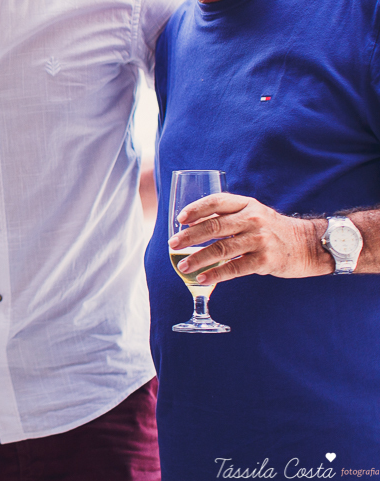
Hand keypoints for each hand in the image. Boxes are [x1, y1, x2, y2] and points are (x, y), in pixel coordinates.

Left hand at [170, 192, 331, 282]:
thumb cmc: (271, 229)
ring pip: (222, 248)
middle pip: (215, 226)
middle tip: (172, 244)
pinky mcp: (266, 260)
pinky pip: (235, 268)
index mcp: (246, 204)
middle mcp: (253, 219)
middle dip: (190, 236)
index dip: (196, 209)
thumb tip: (189, 226)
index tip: (180, 219)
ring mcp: (260, 240)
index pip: (217, 201)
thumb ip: (227, 215)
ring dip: (198, 258)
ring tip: (182, 267)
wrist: (308, 245)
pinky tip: (202, 279)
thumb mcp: (252, 213)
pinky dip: (216, 274)